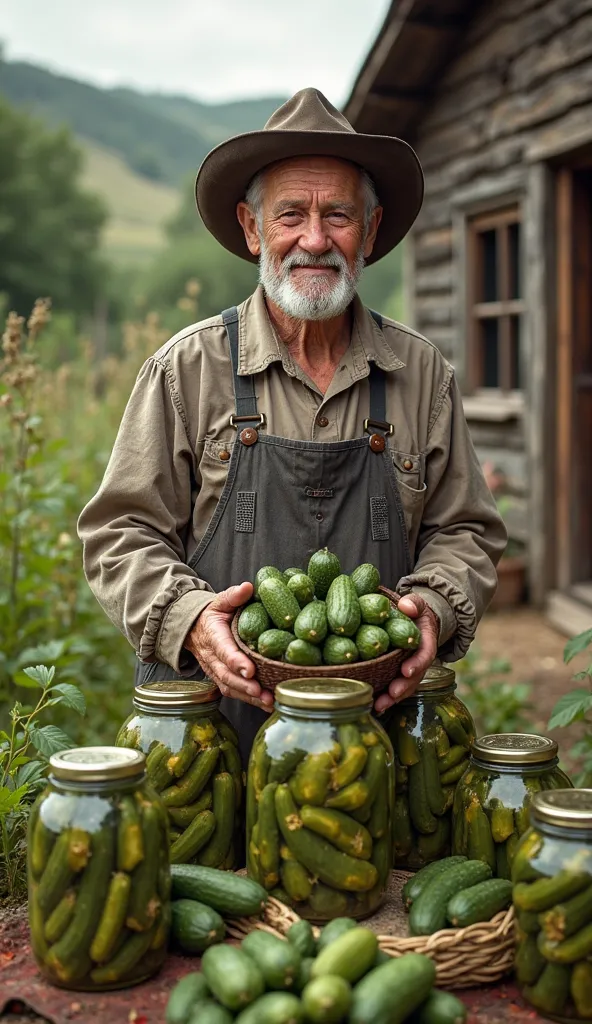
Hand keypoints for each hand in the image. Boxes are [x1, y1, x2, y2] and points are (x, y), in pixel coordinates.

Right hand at [184, 582, 273, 711]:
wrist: (195, 629)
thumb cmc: (214, 614)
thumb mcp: (221, 601)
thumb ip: (233, 595)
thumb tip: (248, 587)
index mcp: (213, 635)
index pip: (223, 650)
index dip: (235, 661)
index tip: (249, 670)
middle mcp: (212, 657)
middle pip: (226, 675)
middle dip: (243, 685)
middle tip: (261, 691)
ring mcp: (215, 671)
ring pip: (229, 687)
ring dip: (248, 696)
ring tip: (268, 701)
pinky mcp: (222, 680)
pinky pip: (234, 693)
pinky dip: (249, 701)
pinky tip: (267, 705)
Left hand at [374, 593, 438, 713]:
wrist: (415, 623)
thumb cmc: (414, 612)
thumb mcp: (417, 604)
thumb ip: (414, 603)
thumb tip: (406, 605)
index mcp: (426, 643)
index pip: (425, 654)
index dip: (417, 664)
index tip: (406, 670)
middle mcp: (419, 660)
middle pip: (415, 677)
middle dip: (404, 687)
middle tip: (392, 693)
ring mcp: (409, 670)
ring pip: (404, 687)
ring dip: (393, 698)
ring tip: (379, 706)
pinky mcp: (397, 676)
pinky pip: (393, 689)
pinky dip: (385, 699)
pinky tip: (373, 707)